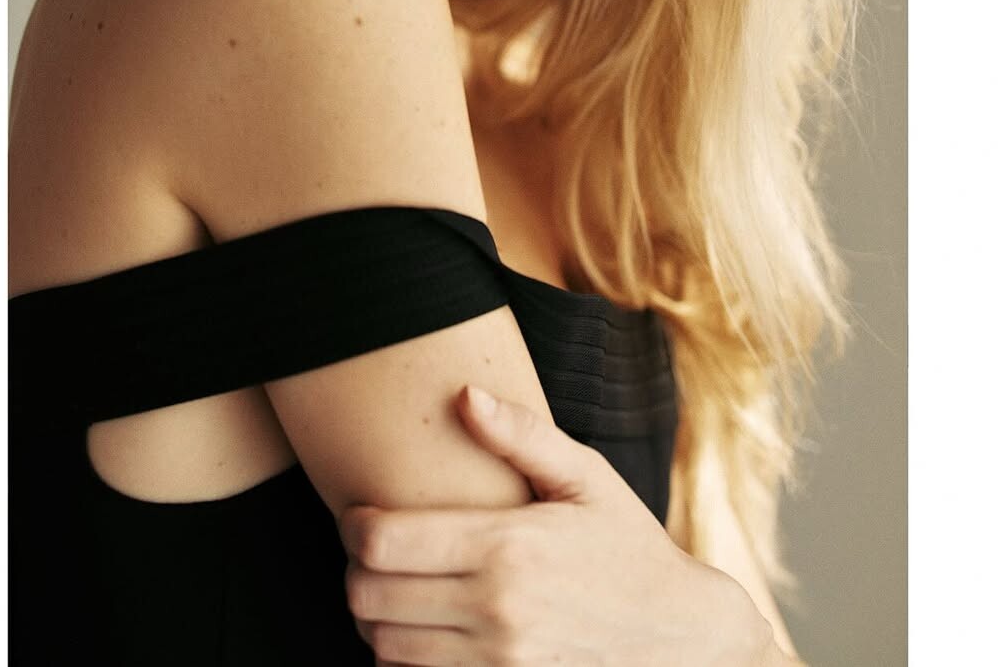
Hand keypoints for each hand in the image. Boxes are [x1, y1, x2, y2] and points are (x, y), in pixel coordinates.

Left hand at [340, 384, 779, 666]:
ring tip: (395, 591)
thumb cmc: (627, 547)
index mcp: (507, 545)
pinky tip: (424, 632)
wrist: (681, 639)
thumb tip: (464, 395)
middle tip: (371, 553)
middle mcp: (496, 610)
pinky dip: (404, 659)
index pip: (382, 542)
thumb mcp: (586, 478)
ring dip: (376, 619)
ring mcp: (499, 664)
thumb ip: (521, 434)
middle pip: (368, 598)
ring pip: (384, 648)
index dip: (352, 527)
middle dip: (355, 572)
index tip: (359, 515)